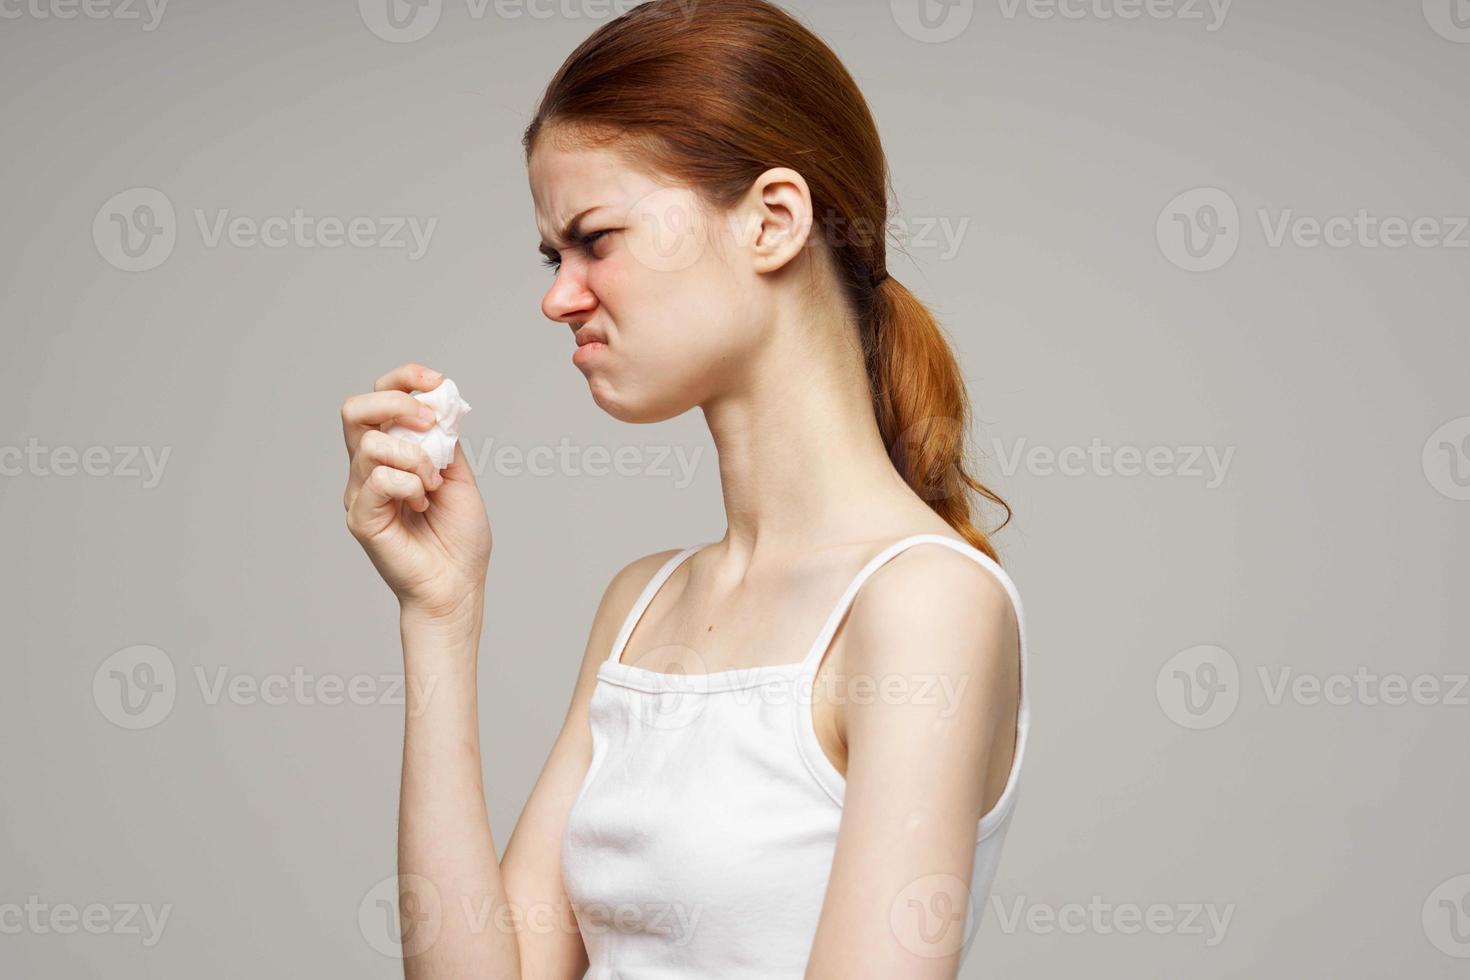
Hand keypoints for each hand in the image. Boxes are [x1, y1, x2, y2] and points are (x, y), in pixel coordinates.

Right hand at [342, 363, 491, 624]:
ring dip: (415, 457)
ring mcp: (361, 492)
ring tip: (433, 485)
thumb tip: (438, 402)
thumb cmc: (459, 539)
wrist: (457, 585)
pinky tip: (421, 504)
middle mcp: (368, 469)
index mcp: (391, 455)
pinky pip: (379, 478)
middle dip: (395, 404)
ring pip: (371, 443)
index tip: (435, 383)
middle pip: (355, 410)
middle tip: (429, 425)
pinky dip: (409, 484)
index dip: (402, 380)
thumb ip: (444, 440)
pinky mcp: (361, 516)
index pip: (378, 399)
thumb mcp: (459, 475)